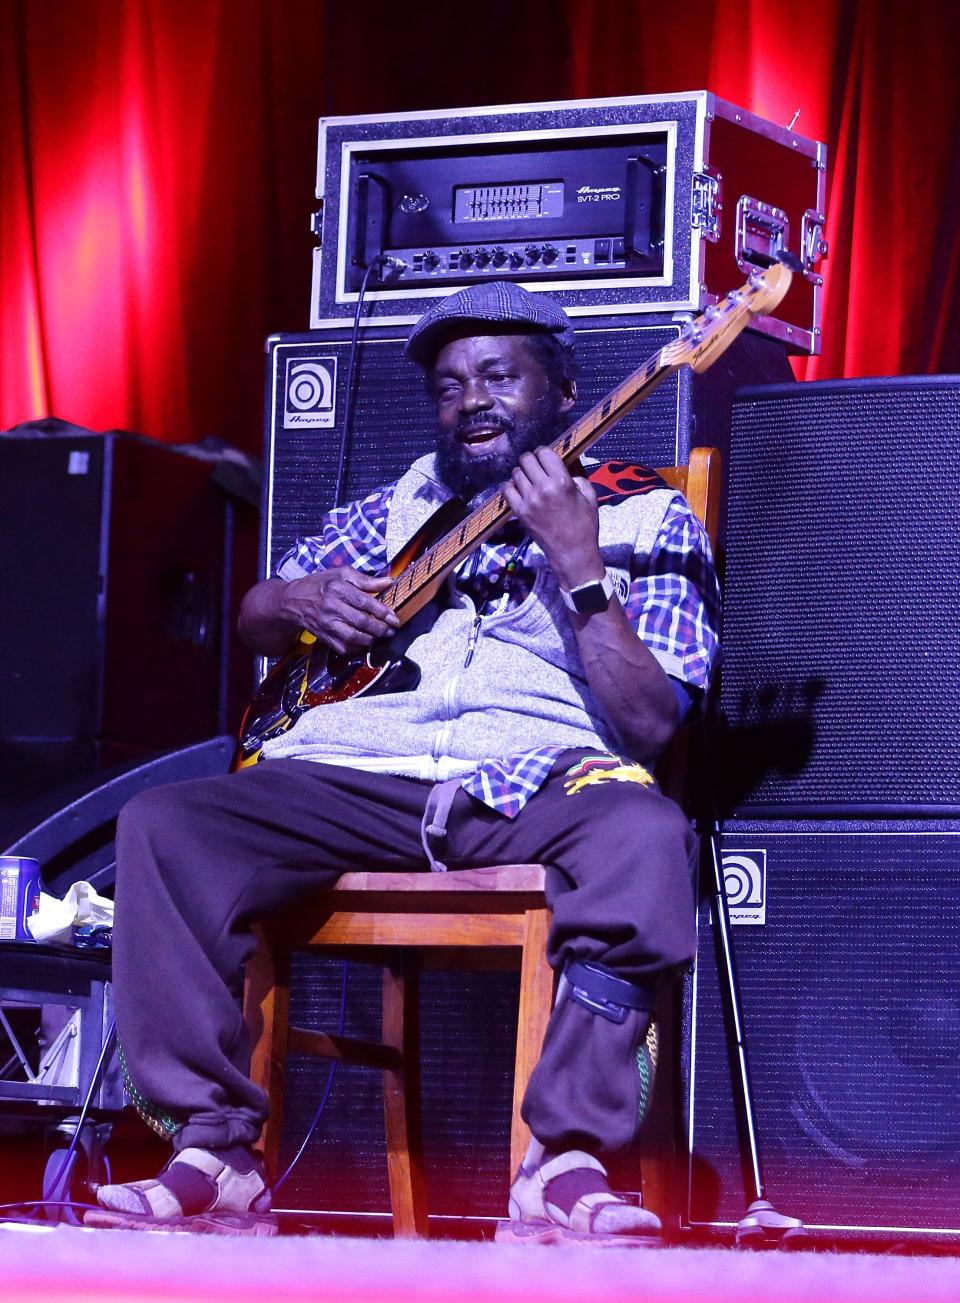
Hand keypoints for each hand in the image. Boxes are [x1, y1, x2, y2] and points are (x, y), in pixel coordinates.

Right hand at [279, 569, 398, 654]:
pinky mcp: (323, 636)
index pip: (364, 602)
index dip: (382, 612)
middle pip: (360, 621)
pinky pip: (342, 647)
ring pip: (352, 636)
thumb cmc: (320, 584)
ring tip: (379, 637)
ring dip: (369, 639)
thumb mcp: (341, 574)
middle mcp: (331, 607)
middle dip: (379, 628)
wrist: (293, 600)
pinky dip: (355, 648)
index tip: (394, 618)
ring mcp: (326, 623)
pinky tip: (363, 643)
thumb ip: (365, 579)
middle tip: (390, 631)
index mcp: (337, 588)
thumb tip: (389, 581)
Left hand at [502, 448, 604, 589]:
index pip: (544, 452)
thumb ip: (578, 479)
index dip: (544, 453)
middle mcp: (543, 488)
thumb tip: (564, 470)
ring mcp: (528, 500)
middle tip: (537, 468)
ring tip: (529, 481)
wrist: (572, 552)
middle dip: (532, 460)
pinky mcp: (519, 512)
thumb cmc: (584, 525)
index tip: (546, 459)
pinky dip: (512, 487)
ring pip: (516, 473)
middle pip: (526, 459)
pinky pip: (507, 490)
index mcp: (562, 482)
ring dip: (522, 473)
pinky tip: (520, 491)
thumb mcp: (590, 497)